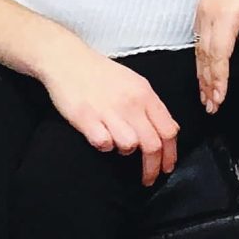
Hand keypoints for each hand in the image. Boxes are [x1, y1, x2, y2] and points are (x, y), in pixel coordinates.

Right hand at [41, 41, 179, 185]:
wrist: (68, 60)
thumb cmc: (101, 74)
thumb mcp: (135, 83)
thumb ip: (151, 106)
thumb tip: (169, 130)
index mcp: (145, 93)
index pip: (169, 130)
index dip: (170, 154)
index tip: (166, 168)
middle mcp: (130, 103)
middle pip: (152, 145)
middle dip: (152, 168)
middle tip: (148, 178)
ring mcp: (108, 110)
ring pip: (130, 146)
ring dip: (126, 151)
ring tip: (118, 145)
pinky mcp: (86, 118)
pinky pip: (104, 144)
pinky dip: (104, 146)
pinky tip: (99, 137)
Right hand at [194, 0, 238, 112]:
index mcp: (225, 15)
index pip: (219, 55)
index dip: (218, 79)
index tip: (218, 99)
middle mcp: (208, 13)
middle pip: (205, 55)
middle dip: (208, 82)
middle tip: (210, 106)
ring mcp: (202, 9)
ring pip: (199, 49)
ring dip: (202, 73)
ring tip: (205, 96)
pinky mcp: (201, 7)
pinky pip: (198, 38)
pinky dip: (201, 57)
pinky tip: (203, 72)